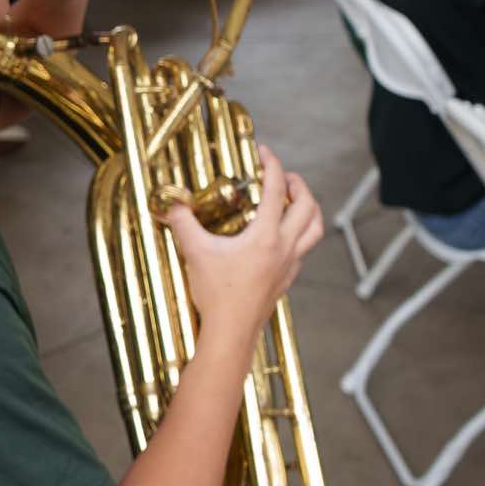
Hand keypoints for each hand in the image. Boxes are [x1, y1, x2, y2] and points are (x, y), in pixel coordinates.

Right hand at [166, 149, 322, 345]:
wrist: (231, 332)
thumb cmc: (217, 294)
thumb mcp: (195, 252)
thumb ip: (182, 223)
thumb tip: (170, 203)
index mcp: (265, 236)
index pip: (277, 190)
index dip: (273, 165)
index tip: (264, 153)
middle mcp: (284, 248)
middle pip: (308, 206)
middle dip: (299, 185)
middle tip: (284, 176)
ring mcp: (289, 265)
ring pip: (314, 229)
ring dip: (308, 209)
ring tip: (293, 200)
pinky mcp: (287, 279)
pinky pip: (304, 249)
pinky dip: (300, 234)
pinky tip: (282, 235)